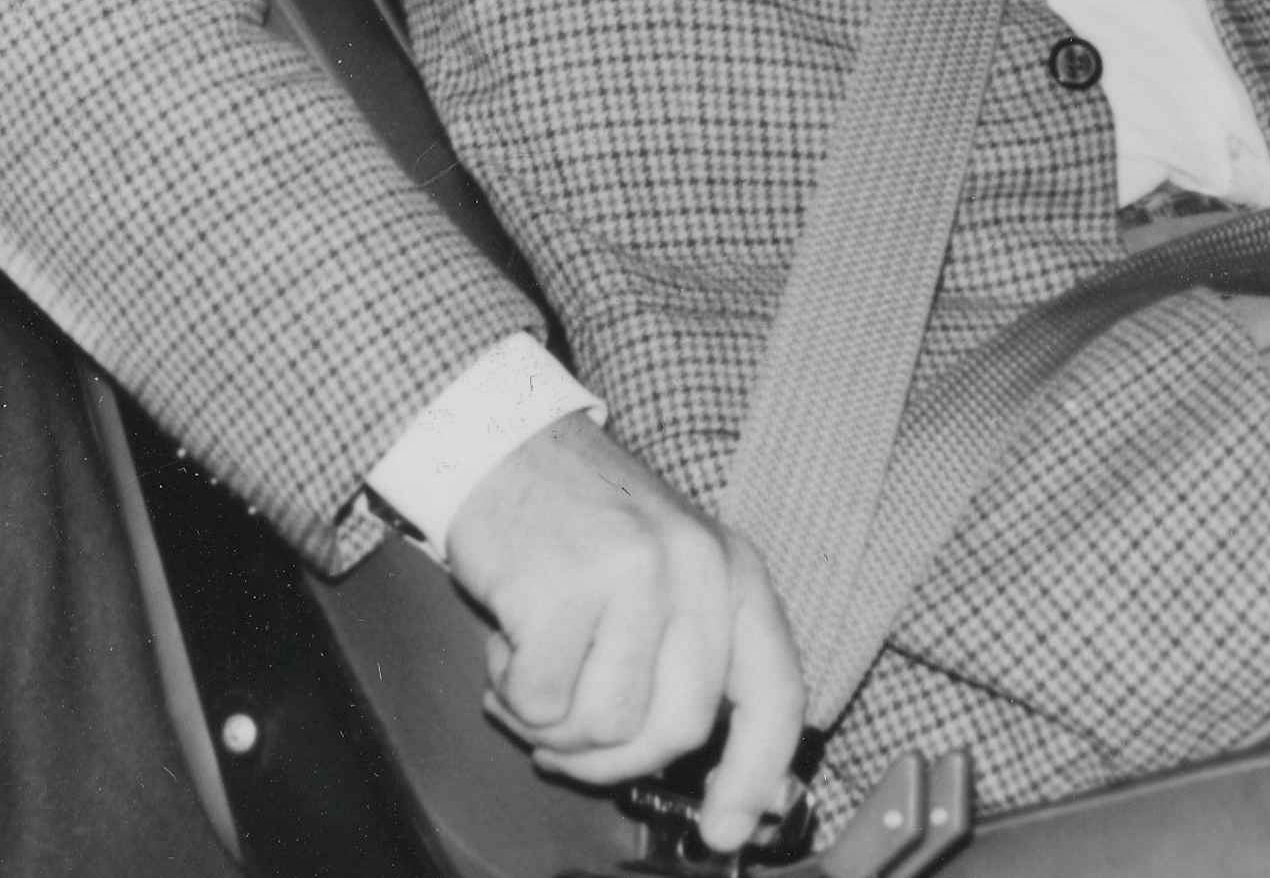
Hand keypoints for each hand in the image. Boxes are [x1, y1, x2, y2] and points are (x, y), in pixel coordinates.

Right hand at [441, 412, 804, 853]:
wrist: (496, 442)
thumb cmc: (574, 522)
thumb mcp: (663, 570)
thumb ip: (691, 660)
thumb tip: (726, 782)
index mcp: (731, 570)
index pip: (773, 695)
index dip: (753, 776)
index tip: (726, 828)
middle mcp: (694, 568)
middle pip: (677, 729)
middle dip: (612, 760)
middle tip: (564, 744)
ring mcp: (632, 575)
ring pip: (605, 725)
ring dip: (552, 724)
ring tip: (529, 669)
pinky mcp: (565, 588)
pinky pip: (543, 703)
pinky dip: (512, 695)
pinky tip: (505, 646)